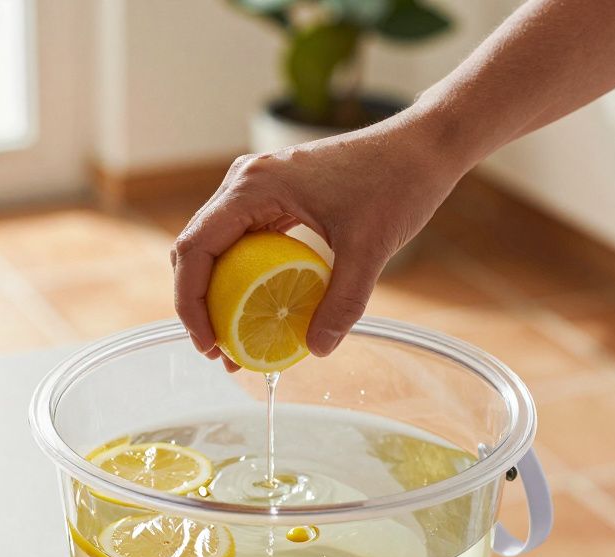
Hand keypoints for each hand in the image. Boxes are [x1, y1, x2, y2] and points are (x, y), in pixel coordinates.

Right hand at [171, 110, 463, 366]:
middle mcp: (246, 181)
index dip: (190, 302)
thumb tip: (318, 348)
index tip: (209, 344)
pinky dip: (243, 276)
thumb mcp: (370, 248)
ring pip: (218, 246)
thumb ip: (343, 301)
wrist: (423, 146)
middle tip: (220, 351)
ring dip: (219, 292)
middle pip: (198, 249)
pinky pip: (245, 240)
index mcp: (253, 186)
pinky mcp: (277, 195)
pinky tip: (259, 307)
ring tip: (235, 339)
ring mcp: (259, 186)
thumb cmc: (397, 183)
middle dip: (200, 304)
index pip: (195, 249)